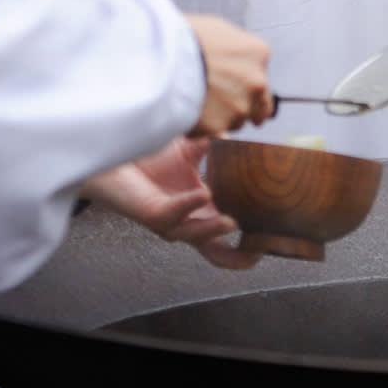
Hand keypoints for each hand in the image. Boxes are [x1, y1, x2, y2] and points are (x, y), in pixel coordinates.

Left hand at [81, 137, 262, 268]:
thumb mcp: (190, 148)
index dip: (250, 241)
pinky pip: (173, 215)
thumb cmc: (149, 156)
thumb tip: (234, 132)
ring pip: (196, 238)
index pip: (231, 234)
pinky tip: (203, 193)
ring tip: (232, 221)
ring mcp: (171, 222)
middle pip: (217, 252)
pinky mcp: (152, 215)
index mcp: (202, 209)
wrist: (115, 154)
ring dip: (214, 231)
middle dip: (238, 255)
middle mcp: (188, 221)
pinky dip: (189, 205)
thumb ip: (213, 143)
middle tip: (258, 249)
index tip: (272, 237)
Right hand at [185, 14, 274, 133]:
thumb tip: (233, 60)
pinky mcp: (219, 127)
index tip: (237, 88)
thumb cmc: (185, 38)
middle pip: (259, 108)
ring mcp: (239, 107)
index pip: (264, 76)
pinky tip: (187, 110)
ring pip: (236, 122)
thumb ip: (235, 50)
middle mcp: (257, 82)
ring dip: (222, 117)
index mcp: (258, 54)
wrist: (163, 59)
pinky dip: (202, 126)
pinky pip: (212, 132)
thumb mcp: (218, 30)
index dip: (248, 85)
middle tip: (222, 103)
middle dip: (244, 107)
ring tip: (198, 104)